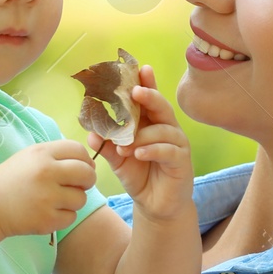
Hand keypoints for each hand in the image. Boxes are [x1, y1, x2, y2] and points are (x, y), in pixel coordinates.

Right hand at [0, 139, 96, 237]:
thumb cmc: (11, 180)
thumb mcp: (29, 157)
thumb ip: (57, 156)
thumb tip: (89, 164)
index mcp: (41, 154)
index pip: (79, 151)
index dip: (85, 160)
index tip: (81, 168)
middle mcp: (46, 172)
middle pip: (87, 174)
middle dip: (87, 181)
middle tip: (77, 186)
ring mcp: (47, 197)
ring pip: (81, 198)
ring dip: (72, 201)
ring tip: (54, 201)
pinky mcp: (47, 219)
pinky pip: (72, 217)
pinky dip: (63, 217)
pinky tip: (47, 213)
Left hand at [86, 65, 193, 221]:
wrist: (155, 205)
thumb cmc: (138, 176)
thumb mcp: (118, 160)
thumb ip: (106, 146)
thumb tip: (91, 133)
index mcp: (151, 123)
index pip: (150, 99)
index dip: (147, 83)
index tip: (140, 68)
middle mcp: (166, 129)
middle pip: (161, 106)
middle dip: (149, 96)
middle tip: (135, 91)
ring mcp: (177, 144)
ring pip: (163, 129)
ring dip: (142, 135)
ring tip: (125, 146)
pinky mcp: (181, 160)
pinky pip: (169, 150)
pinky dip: (153, 149)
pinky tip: (139, 153)